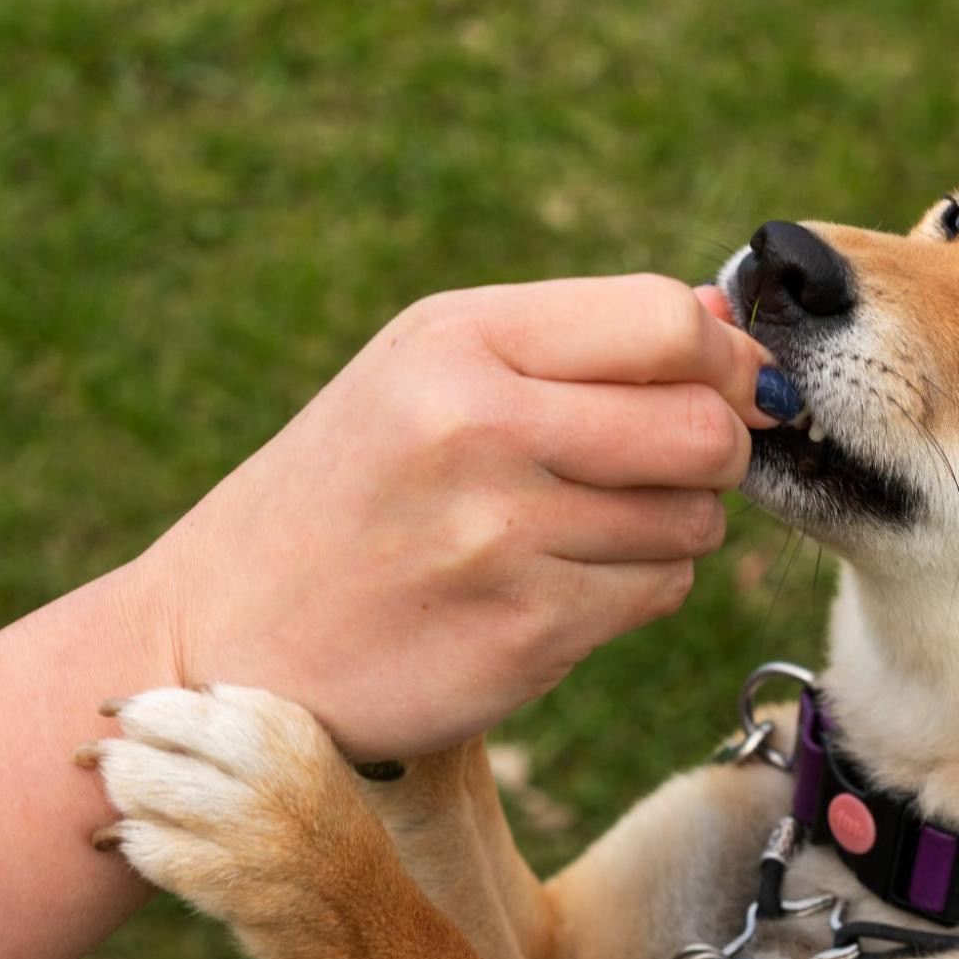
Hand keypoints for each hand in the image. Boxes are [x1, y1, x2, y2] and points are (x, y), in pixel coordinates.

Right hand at [129, 274, 769, 759]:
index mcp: (457, 341)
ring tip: (586, 526)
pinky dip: (636, 589)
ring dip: (673, 525)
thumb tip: (728, 325)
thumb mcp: (427, 373)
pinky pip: (659, 593)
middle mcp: (479, 428)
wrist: (227, 636)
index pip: (665, 323)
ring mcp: (502, 537)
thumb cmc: (351, 490)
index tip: (730, 385)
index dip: (724, 359)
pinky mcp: (525, 633)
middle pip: (702, 426)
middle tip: (675, 462)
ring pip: (694, 519)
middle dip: (717, 447)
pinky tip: (562, 583)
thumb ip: (576, 341)